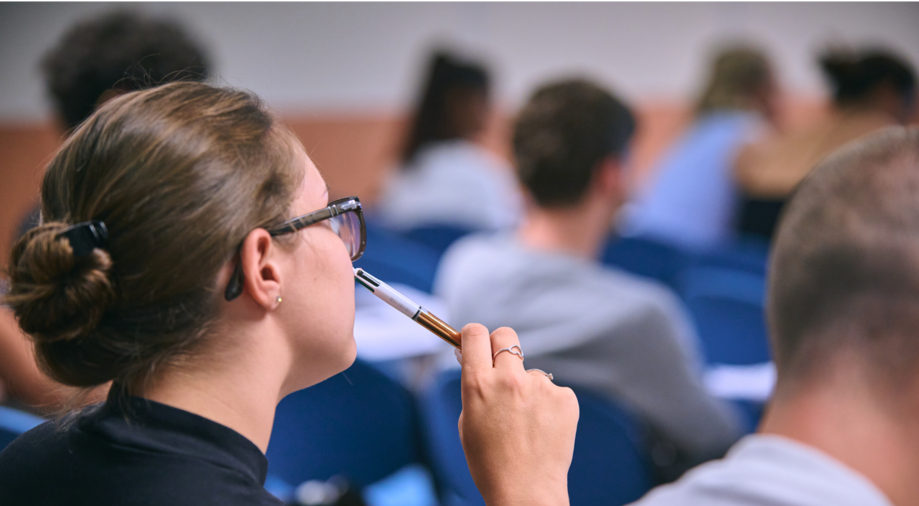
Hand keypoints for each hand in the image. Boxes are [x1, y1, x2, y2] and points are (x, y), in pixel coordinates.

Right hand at [457, 324, 577, 505]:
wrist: (526, 492)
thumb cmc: (490, 462)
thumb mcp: (468, 421)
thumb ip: (473, 387)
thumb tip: (474, 359)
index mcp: (478, 385)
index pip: (475, 334)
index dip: (474, 335)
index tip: (475, 341)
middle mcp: (509, 379)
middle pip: (505, 335)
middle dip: (500, 346)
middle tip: (501, 367)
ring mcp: (540, 387)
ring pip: (530, 371)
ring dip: (526, 386)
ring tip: (525, 421)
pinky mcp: (565, 398)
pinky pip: (552, 390)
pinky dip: (547, 405)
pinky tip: (543, 428)